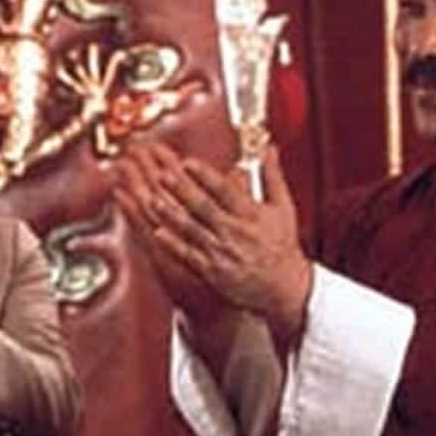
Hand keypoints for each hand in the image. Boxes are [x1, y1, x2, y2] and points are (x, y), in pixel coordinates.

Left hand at [133, 141, 312, 344]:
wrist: (282, 287)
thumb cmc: (281, 244)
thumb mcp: (283, 208)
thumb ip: (272, 177)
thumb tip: (269, 148)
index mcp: (251, 214)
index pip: (225, 191)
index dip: (206, 176)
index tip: (188, 162)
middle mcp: (235, 233)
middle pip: (204, 208)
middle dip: (183, 191)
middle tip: (162, 174)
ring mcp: (222, 253)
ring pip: (193, 231)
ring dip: (172, 215)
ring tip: (152, 199)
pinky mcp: (212, 272)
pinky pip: (189, 256)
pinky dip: (173, 245)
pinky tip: (157, 233)